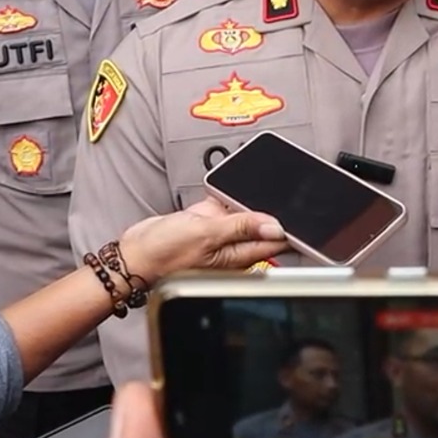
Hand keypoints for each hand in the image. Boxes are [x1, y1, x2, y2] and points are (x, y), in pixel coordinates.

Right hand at [118, 198, 285, 280]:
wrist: (134, 254)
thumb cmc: (162, 255)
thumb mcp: (205, 235)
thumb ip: (241, 227)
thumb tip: (275, 225)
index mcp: (239, 255)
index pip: (276, 242)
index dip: (292, 227)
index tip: (303, 212)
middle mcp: (233, 245)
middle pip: (264, 224)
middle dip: (273, 208)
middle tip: (283, 188)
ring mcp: (220, 233)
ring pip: (245, 211)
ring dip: (249, 198)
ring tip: (257, 182)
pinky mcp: (207, 222)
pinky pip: (225, 205)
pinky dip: (228, 194)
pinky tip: (228, 185)